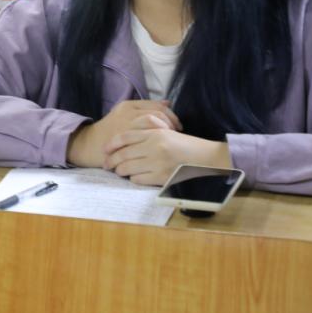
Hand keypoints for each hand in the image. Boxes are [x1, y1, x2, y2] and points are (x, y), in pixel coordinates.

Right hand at [66, 100, 181, 167]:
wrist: (89, 144)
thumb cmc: (110, 133)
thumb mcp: (124, 116)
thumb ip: (144, 110)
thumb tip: (167, 103)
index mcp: (128, 105)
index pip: (156, 106)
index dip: (171, 115)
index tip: (176, 126)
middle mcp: (127, 112)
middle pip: (157, 112)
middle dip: (171, 123)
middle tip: (175, 133)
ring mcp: (126, 123)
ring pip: (153, 121)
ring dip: (165, 129)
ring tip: (168, 139)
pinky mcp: (125, 136)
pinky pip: (147, 134)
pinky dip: (157, 138)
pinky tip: (160, 145)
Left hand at [104, 120, 231, 185]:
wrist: (207, 158)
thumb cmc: (184, 145)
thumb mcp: (165, 133)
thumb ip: (146, 134)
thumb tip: (122, 143)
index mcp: (154, 133)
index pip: (124, 137)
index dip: (111, 144)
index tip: (104, 150)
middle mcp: (154, 146)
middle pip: (122, 154)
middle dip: (111, 160)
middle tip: (106, 164)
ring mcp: (158, 162)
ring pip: (127, 168)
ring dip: (120, 171)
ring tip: (119, 171)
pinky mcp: (162, 176)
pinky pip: (138, 179)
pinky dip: (133, 179)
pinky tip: (134, 177)